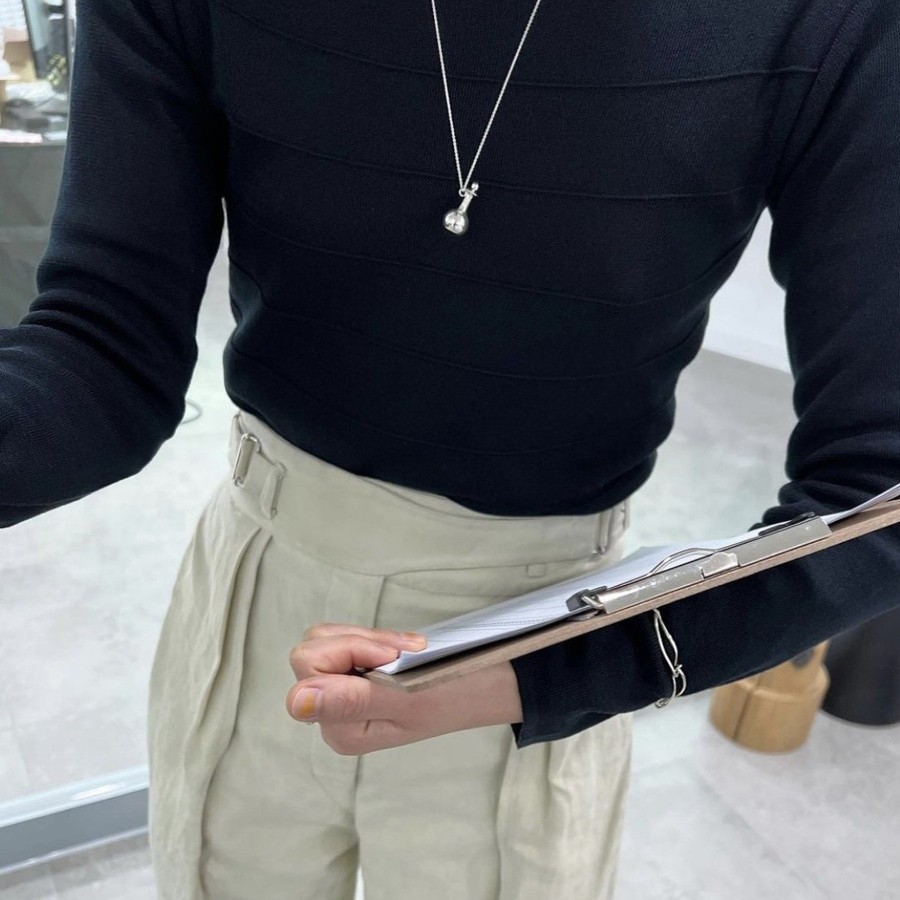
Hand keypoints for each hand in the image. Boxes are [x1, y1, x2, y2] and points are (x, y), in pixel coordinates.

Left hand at [285, 623, 523, 754]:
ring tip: (406, 650)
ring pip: (325, 639)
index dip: (349, 649)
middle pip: (311, 651)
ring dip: (366, 638)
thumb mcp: (407, 701)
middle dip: (358, 641)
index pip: (310, 669)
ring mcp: (340, 693)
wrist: (481, 688)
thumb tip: (297, 701)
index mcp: (340, 730)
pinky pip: (342, 638)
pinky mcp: (352, 674)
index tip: (392, 655)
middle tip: (402, 651)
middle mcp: (332, 715)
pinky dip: (371, 637)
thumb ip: (352, 701)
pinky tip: (401, 650)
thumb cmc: (452, 697)